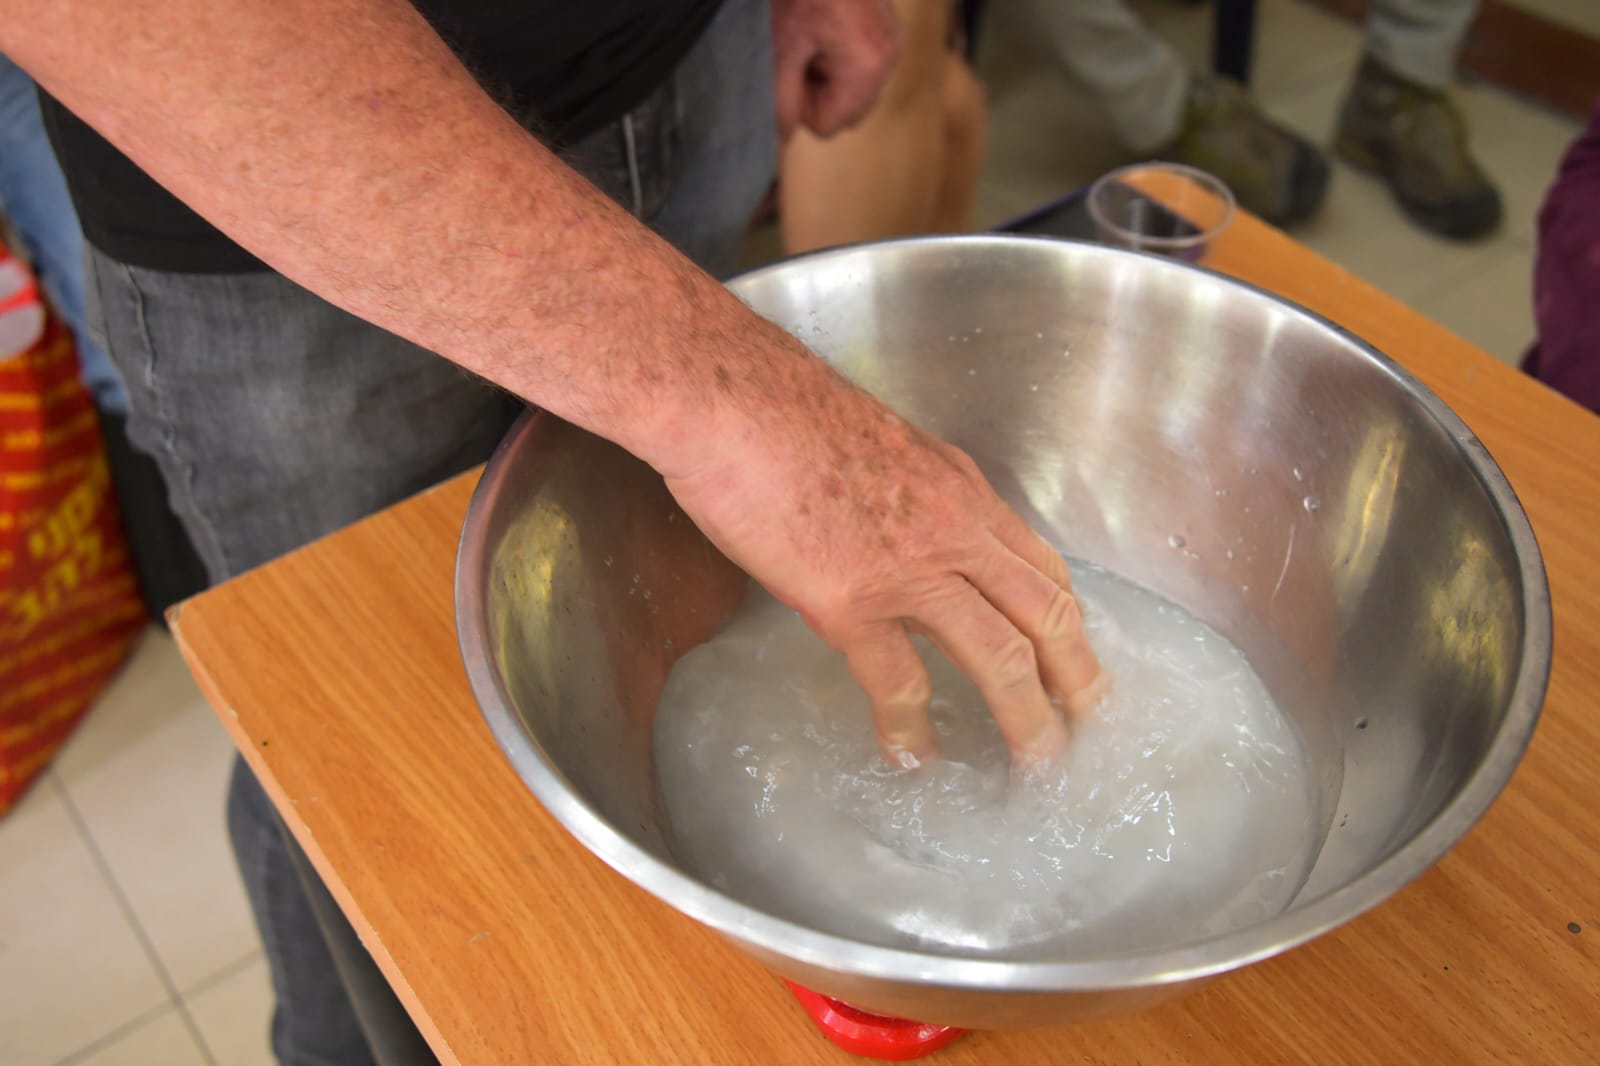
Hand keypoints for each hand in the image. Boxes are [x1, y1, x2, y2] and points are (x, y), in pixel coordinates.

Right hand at [660, 326, 1104, 768]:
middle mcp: (955, 528)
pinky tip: (912, 757)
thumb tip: (905, 536)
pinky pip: (900, 681)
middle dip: (1079, 678)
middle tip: (1089, 727)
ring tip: (1036, 762)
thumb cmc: (783, 410)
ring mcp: (910, 567)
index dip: (1067, 621)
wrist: (733, 400)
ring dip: (1028, 717)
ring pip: (1002, 655)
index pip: (1042, 564)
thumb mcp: (880, 446)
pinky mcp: (853, 600)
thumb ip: (910, 496)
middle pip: (1048, 612)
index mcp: (961, 490)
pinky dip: (912, 729)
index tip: (1074, 660)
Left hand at [770, 0, 900, 139]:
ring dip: (832, 75)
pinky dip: (844, 58)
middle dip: (820, 93)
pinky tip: (830, 27)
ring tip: (817, 37)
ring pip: (857, 92)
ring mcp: (894, 46)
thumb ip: (782, 96)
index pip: (827, 126)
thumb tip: (784, 134)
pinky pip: (867, 68)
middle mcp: (888, 62)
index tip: (793, 70)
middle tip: (803, 55)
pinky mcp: (893, 33)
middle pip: (848, 114)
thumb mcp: (784, 45)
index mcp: (864, 69)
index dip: (802, 105)